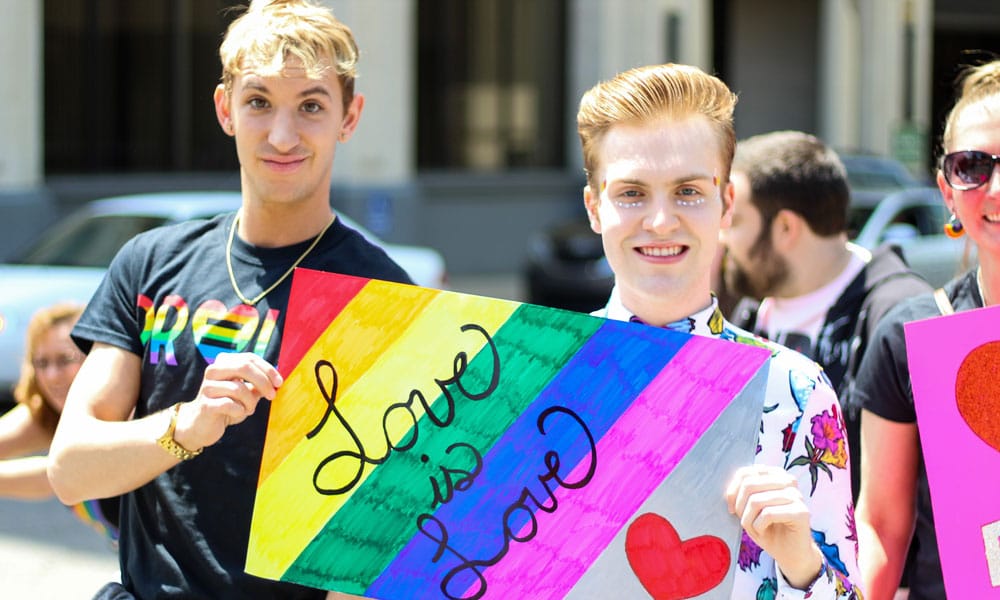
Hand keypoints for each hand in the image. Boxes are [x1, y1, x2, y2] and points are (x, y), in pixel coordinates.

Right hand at [172, 352, 282, 451]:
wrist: (201, 425)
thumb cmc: (227, 405)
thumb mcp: (246, 393)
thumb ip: (259, 385)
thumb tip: (276, 382)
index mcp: (224, 363)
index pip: (249, 358)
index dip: (268, 369)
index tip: (279, 383)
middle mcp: (213, 370)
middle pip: (244, 367)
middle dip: (263, 382)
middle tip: (272, 396)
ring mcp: (207, 387)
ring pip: (239, 388)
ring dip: (250, 402)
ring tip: (249, 409)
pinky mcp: (205, 404)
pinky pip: (230, 404)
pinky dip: (239, 411)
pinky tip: (237, 414)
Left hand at [726, 464, 823, 588]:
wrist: (790, 554)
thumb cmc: (768, 529)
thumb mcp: (750, 508)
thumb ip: (742, 493)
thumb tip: (729, 490)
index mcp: (775, 475)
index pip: (745, 473)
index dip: (732, 492)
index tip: (732, 509)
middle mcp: (788, 481)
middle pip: (749, 485)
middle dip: (740, 507)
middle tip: (744, 522)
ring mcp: (797, 496)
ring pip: (757, 500)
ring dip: (748, 520)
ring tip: (753, 529)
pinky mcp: (801, 512)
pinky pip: (768, 514)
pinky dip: (758, 526)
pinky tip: (762, 532)